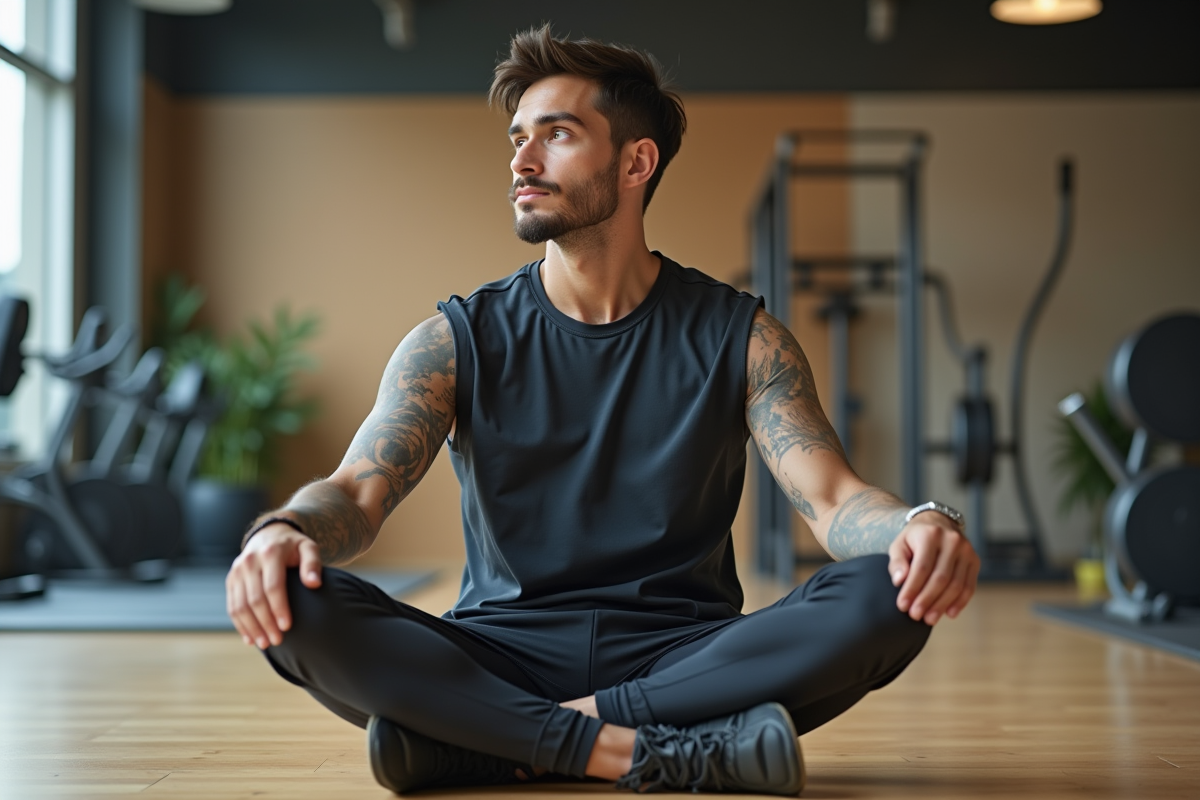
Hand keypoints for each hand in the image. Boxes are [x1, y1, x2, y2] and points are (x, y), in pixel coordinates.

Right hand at [226, 524, 321, 648]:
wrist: (269, 534)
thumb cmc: (293, 546)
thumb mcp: (308, 548)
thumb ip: (313, 564)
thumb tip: (314, 583)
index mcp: (271, 553)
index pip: (273, 586)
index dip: (279, 608)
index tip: (287, 626)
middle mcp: (250, 562)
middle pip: (255, 599)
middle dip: (265, 623)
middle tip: (278, 641)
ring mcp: (237, 571)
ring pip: (240, 605)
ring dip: (251, 627)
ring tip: (265, 644)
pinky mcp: (231, 580)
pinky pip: (232, 606)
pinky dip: (240, 624)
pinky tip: (249, 638)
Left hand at [887, 513, 978, 625]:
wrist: (938, 523)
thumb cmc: (914, 539)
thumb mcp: (899, 544)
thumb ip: (897, 562)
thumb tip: (899, 581)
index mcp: (930, 535)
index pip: (922, 567)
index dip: (912, 589)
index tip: (903, 605)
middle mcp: (952, 541)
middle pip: (940, 578)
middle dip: (927, 600)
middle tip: (915, 615)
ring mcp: (967, 551)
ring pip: (956, 584)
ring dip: (942, 605)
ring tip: (929, 619)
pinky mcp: (975, 561)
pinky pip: (969, 586)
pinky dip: (960, 602)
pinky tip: (949, 614)